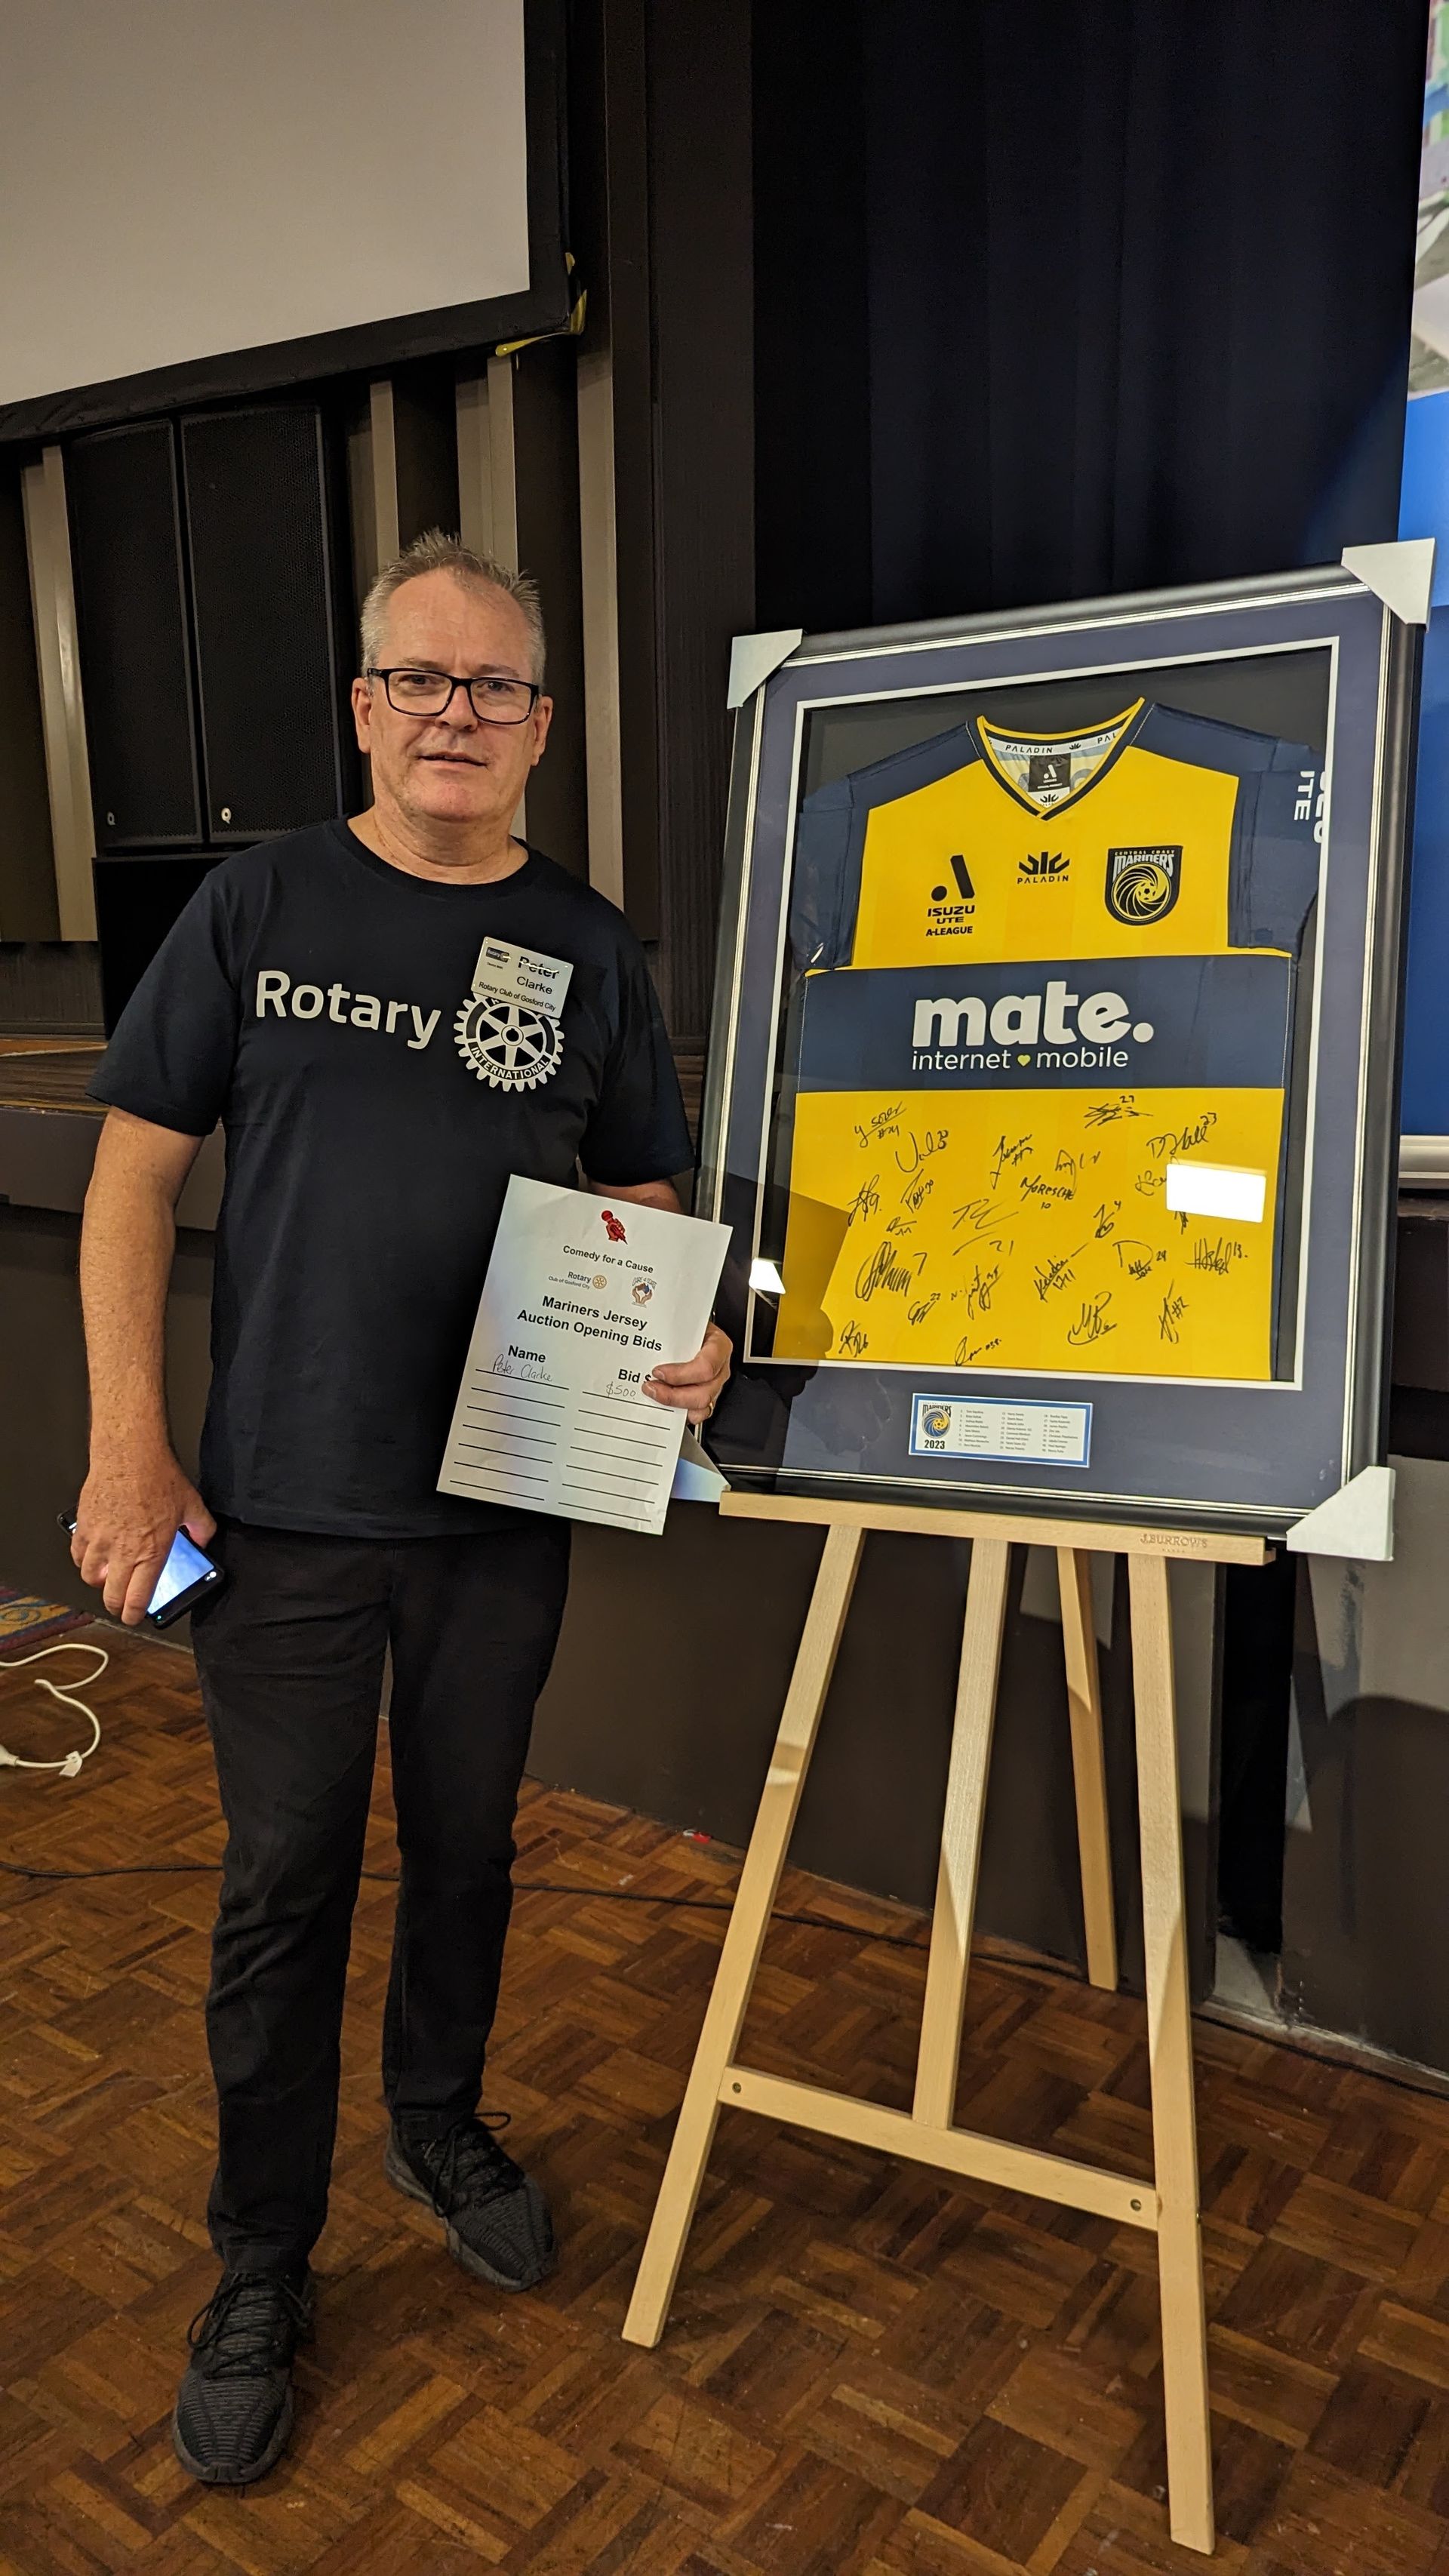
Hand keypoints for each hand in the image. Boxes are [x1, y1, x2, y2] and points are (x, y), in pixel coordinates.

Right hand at [73, 1447, 215, 1627]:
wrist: (129, 1454)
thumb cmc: (157, 1477)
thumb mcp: (193, 1506)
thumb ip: (202, 1529)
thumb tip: (202, 1540)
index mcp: (150, 1553)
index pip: (136, 1599)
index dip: (134, 1614)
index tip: (135, 1615)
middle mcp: (122, 1551)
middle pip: (110, 1596)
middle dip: (117, 1604)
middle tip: (122, 1601)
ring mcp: (99, 1540)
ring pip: (89, 1577)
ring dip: (99, 1581)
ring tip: (109, 1575)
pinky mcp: (83, 1527)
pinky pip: (77, 1554)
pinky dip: (84, 1559)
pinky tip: (94, 1553)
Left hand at [643, 1320, 732, 1426]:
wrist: (693, 1327)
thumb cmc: (689, 1325)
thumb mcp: (683, 1321)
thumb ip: (670, 1331)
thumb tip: (646, 1340)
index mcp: (718, 1346)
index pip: (705, 1367)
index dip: (680, 1374)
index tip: (658, 1372)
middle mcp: (720, 1368)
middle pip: (704, 1392)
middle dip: (673, 1395)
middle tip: (651, 1388)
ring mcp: (716, 1384)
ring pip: (702, 1406)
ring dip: (675, 1404)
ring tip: (656, 1395)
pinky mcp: (707, 1395)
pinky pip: (700, 1412)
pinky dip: (683, 1414)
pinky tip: (668, 1408)